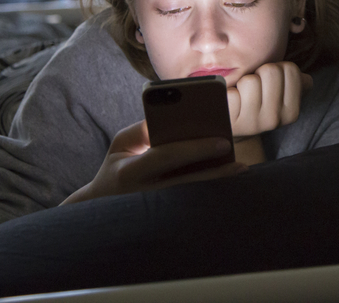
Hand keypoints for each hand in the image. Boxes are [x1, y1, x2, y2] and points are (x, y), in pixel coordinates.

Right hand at [61, 120, 245, 204]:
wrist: (99, 212)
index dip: (196, 148)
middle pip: (187, 181)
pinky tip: (227, 183)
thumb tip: (170, 120)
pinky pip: (192, 204)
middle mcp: (144, 194)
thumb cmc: (114, 170)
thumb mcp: (119, 146)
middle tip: (240, 162)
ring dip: (216, 184)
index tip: (222, 141)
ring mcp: (154, 209)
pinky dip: (210, 192)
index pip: (167, 156)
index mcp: (130, 171)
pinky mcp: (162, 218)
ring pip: (192, 198)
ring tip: (239, 171)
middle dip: (215, 171)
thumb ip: (142, 130)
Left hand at [228, 61, 312, 137]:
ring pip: (250, 81)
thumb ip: (294, 85)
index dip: (276, 68)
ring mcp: (253, 123)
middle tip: (252, 88)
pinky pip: (232, 93)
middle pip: (270, 71)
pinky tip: (230, 103)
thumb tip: (307, 80)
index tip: (268, 82)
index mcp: (291, 111)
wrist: (229, 129)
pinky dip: (228, 93)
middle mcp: (275, 119)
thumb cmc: (255, 104)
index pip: (291, 69)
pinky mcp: (232, 121)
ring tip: (241, 96)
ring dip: (242, 83)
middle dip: (259, 73)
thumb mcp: (278, 97)